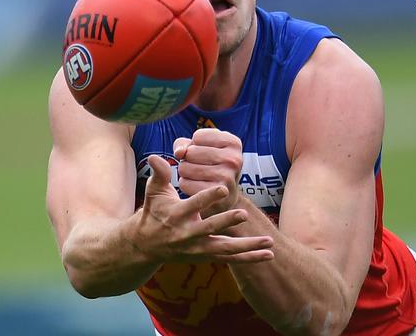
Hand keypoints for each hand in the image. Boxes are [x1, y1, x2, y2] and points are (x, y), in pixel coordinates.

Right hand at [132, 154, 272, 263]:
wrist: (146, 245)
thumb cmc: (154, 211)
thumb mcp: (154, 192)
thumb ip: (159, 174)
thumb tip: (154, 155)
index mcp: (176, 215)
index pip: (193, 204)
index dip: (208, 197)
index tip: (222, 188)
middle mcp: (188, 234)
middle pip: (210, 228)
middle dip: (227, 222)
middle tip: (244, 214)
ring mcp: (198, 248)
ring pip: (225, 248)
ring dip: (248, 246)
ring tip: (268, 241)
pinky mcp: (206, 257)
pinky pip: (230, 259)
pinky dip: (249, 258)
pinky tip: (268, 255)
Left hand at [174, 128, 242, 216]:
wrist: (225, 198)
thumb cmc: (210, 166)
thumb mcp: (202, 148)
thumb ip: (184, 144)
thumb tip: (179, 153)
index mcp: (233, 143)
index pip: (198, 136)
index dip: (194, 145)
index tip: (204, 153)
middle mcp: (234, 159)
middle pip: (191, 152)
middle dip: (187, 160)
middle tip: (198, 167)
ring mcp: (227, 177)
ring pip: (185, 168)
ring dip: (185, 172)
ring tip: (197, 176)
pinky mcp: (215, 195)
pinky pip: (185, 184)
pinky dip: (185, 185)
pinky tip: (195, 187)